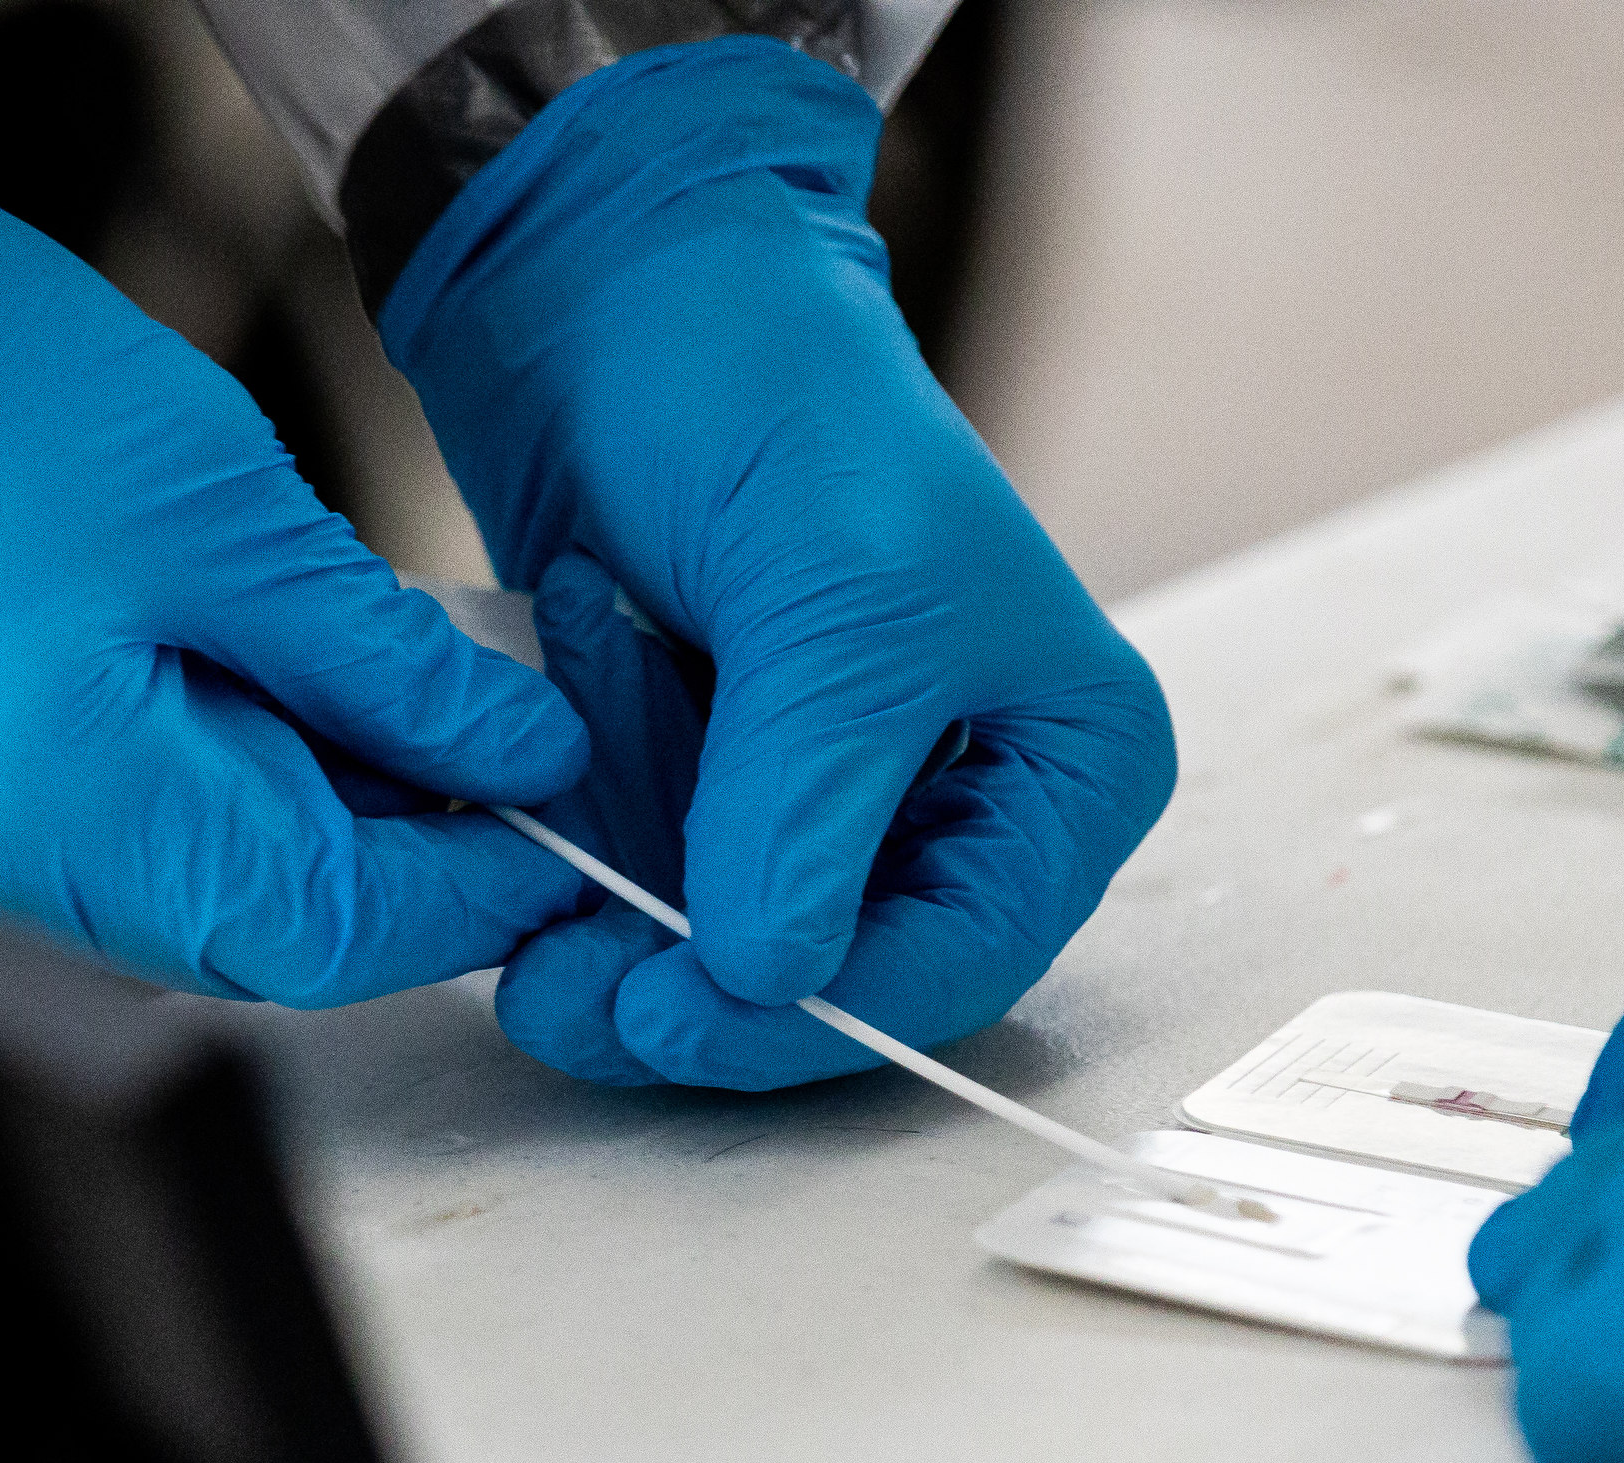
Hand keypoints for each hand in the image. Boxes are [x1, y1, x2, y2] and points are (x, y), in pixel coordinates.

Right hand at [0, 16, 587, 1006]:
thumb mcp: (230, 515)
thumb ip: (390, 669)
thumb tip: (516, 756)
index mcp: (60, 816)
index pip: (329, 935)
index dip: (467, 890)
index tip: (553, 832)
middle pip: (251, 934)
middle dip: (384, 848)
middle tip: (474, 742)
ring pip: (174, 901)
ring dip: (290, 816)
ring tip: (344, 685)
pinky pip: (83, 858)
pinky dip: (186, 793)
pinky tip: (225, 689)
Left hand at [382, 38, 1176, 1089]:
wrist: (614, 286)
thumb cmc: (775, 394)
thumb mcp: (833, 605)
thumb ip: (807, 806)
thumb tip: (770, 975)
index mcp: (1064, 761)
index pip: (962, 958)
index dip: (823, 1012)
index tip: (685, 1015)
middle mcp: (962, 797)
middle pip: (840, 977)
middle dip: (698, 990)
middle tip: (571, 992)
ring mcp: (828, 792)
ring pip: (729, 949)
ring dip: (623, 907)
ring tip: (560, 807)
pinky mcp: (711, 776)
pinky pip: (647, 883)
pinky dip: (589, 846)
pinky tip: (561, 744)